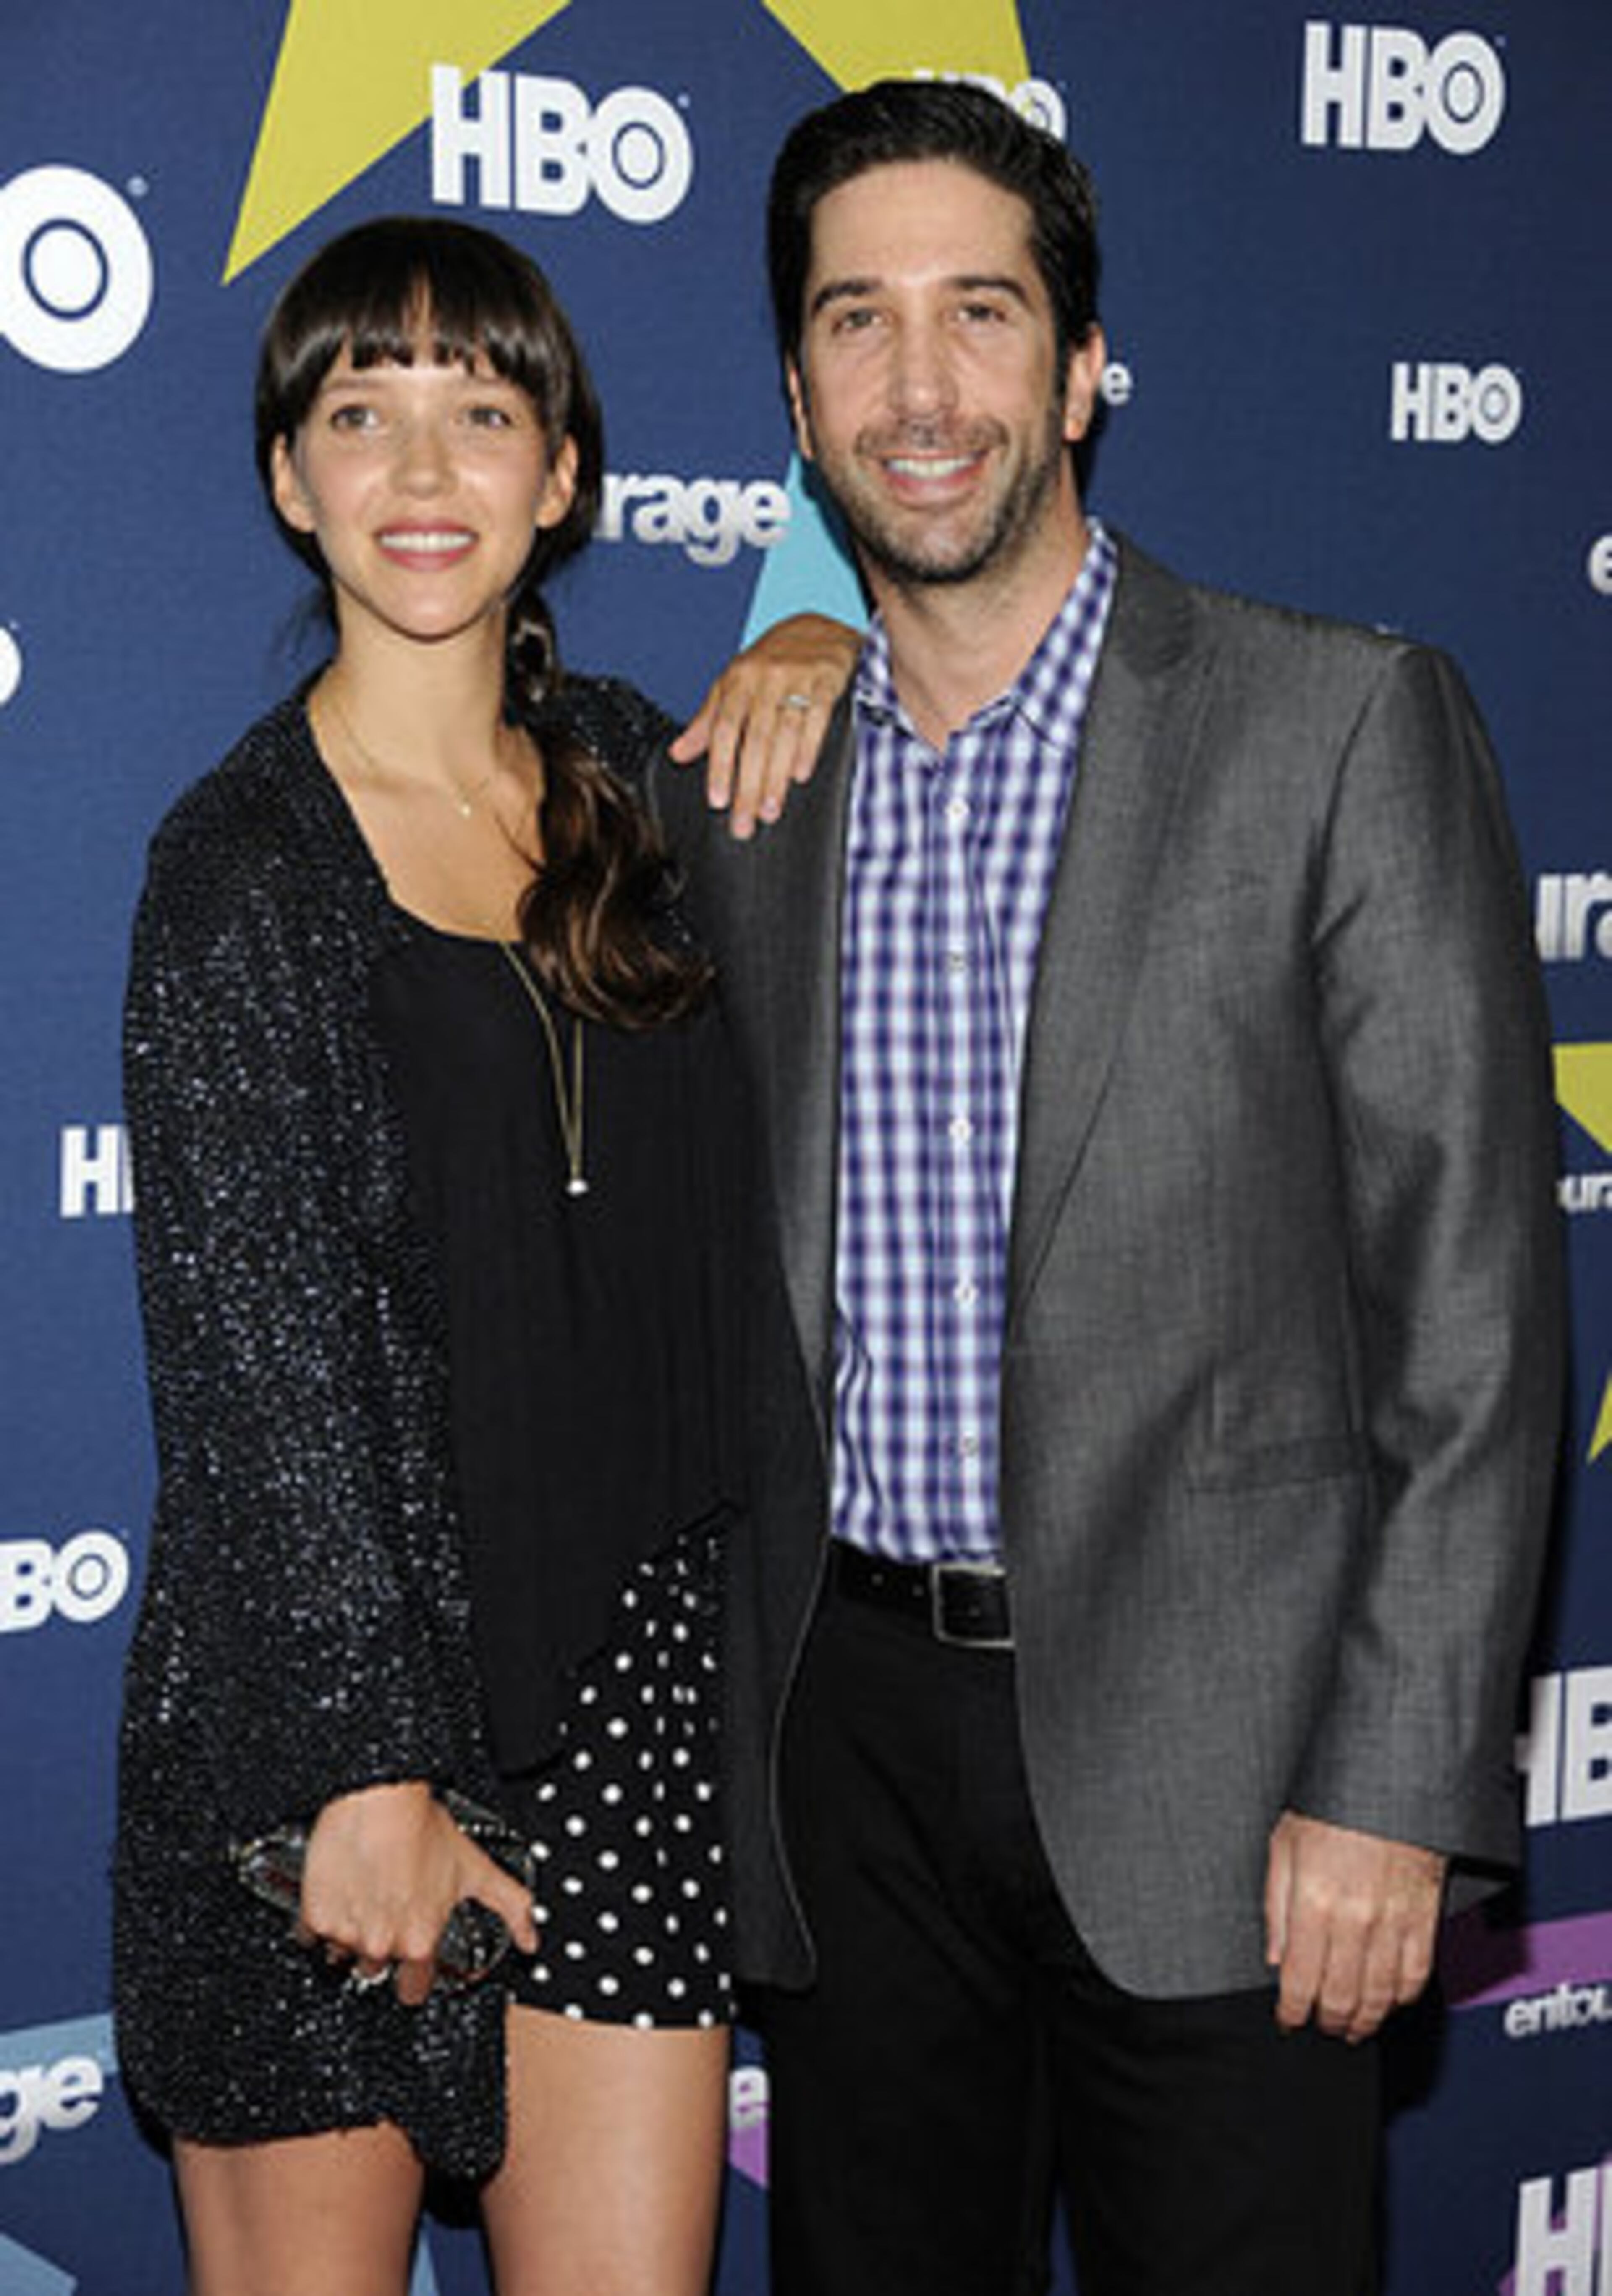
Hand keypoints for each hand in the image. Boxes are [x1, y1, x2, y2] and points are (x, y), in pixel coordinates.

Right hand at [298, 1781, 538, 2006]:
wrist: (376, 1800)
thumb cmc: (423, 1829)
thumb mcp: (478, 1868)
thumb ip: (511, 1908)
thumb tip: (531, 1939)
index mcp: (419, 1942)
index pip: (413, 1991)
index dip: (414, 1977)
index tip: (412, 1966)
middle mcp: (381, 1944)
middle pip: (377, 1967)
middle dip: (383, 1944)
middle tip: (388, 1910)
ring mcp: (345, 1933)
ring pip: (344, 1952)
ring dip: (352, 1933)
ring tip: (364, 1897)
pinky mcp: (315, 1916)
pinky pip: (312, 1935)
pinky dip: (322, 1919)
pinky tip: (338, 1893)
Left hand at [669, 612, 860, 839]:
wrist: (818, 630)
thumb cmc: (770, 663)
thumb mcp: (733, 685)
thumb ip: (706, 721)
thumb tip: (678, 753)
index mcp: (738, 680)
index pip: (724, 729)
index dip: (720, 767)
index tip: (718, 800)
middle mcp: (765, 678)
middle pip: (754, 740)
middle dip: (748, 785)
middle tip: (744, 821)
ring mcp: (797, 679)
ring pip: (784, 735)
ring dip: (776, 777)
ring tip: (770, 810)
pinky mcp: (826, 682)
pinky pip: (817, 719)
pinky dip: (808, 749)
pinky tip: (800, 776)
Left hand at [1263, 1811, 1445, 2042]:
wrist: (1388, 1778)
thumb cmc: (1333, 1803)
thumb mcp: (1284, 1844)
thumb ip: (1277, 1906)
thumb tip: (1276, 1956)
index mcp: (1314, 1900)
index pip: (1301, 1980)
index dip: (1292, 2010)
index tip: (1288, 2019)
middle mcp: (1355, 1917)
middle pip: (1341, 1996)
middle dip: (1328, 2021)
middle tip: (1321, 2026)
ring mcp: (1394, 1920)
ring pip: (1381, 1994)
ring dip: (1365, 2019)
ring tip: (1353, 2026)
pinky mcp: (1425, 1916)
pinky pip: (1416, 1973)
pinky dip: (1403, 1997)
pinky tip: (1390, 2001)